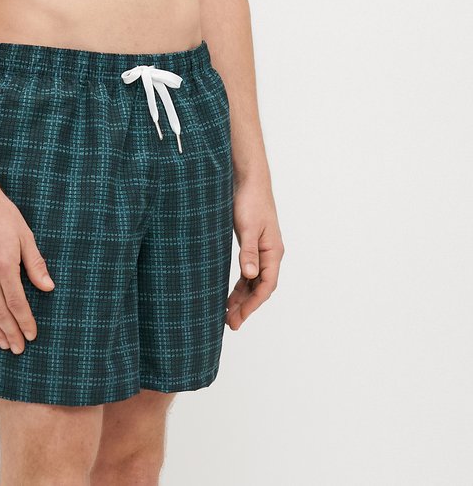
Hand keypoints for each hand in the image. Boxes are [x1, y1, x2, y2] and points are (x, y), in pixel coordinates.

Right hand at [0, 184, 55, 353]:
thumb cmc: (1, 214)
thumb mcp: (25, 235)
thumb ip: (35, 264)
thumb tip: (48, 287)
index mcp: (4, 266)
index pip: (17, 303)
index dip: (25, 322)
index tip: (32, 336)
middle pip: (0, 312)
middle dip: (10, 333)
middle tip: (18, 349)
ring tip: (3, 343)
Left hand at [225, 176, 283, 329]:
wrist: (248, 178)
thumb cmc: (250, 199)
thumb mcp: (247, 226)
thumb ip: (249, 252)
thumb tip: (250, 276)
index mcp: (273, 251)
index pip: (266, 286)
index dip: (253, 304)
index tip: (239, 318)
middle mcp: (270, 253)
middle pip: (260, 287)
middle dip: (246, 306)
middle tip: (230, 324)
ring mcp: (261, 249)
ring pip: (253, 281)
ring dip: (242, 298)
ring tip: (228, 314)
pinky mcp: (251, 244)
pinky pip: (248, 271)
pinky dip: (240, 285)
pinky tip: (230, 293)